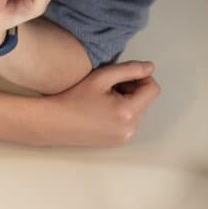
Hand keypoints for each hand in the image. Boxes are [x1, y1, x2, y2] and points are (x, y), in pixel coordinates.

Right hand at [37, 60, 159, 147]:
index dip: (142, 77)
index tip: (124, 74)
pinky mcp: (117, 141)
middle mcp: (130, 129)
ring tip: (104, 96)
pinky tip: (102, 108)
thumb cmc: (74, 98)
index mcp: (127, 113)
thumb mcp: (102, 77)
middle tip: (110, 85)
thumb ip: (130, 69)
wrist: (54, 123)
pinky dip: (121, 111)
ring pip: (138, 110)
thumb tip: (150, 67)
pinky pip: (129, 121)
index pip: (153, 89)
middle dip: (133, 88)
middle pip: (146, 100)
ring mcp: (124, 137)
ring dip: (127, 99)